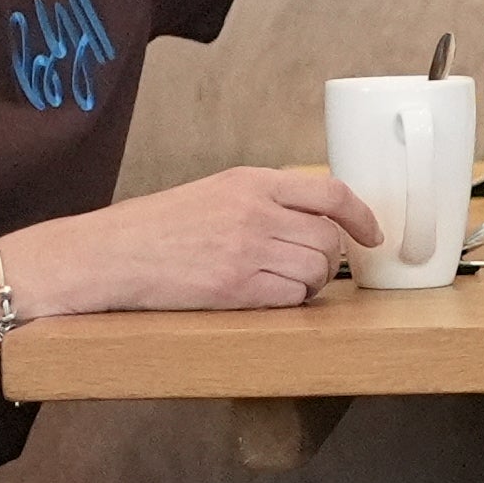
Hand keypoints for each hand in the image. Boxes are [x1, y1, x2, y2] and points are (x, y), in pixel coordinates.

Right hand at [28, 165, 381, 313]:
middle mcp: (255, 211)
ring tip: (285, 282)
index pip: (331, 192)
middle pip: (331, 237)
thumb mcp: (214, 193)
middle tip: (316, 267)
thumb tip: (315, 219)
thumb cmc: (158, 228)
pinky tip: (268, 296)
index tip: (372, 234)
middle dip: (333, 258)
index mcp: (251, 181)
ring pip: (318, 269)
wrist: (111, 254)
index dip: (362, 216)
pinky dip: (292, 301)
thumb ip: (264, 200)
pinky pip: (294, 296)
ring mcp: (248, 250)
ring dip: (313, 282)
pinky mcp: (237, 287)